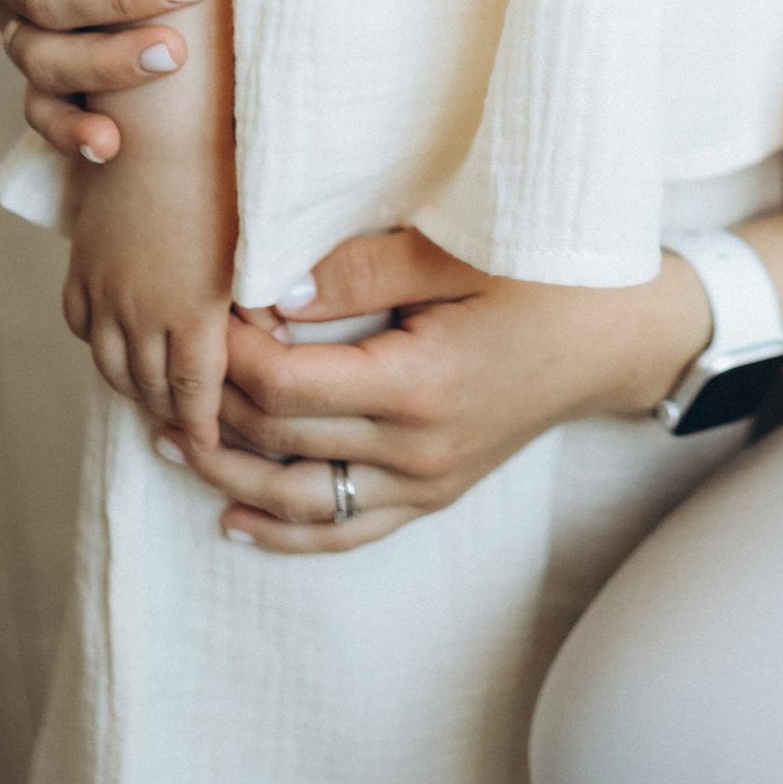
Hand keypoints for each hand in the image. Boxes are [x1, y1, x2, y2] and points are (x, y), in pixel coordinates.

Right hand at [62, 111, 237, 438]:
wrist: (162, 120)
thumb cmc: (228, 173)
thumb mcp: (259, 243)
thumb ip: (262, 301)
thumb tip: (275, 343)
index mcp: (192, 311)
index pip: (194, 393)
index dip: (203, 427)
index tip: (214, 447)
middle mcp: (140, 310)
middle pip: (150, 386)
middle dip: (170, 415)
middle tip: (188, 432)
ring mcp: (105, 288)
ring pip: (110, 362)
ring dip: (133, 387)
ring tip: (154, 402)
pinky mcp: (84, 263)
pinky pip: (79, 323)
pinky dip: (99, 347)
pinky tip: (116, 350)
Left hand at [166, 199, 782, 552]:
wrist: (628, 336)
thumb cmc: (551, 276)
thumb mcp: (458, 252)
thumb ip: (358, 265)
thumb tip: (263, 281)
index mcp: (418, 387)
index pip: (280, 381)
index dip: (220, 347)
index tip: (190, 303)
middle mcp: (416, 451)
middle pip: (274, 438)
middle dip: (204, 402)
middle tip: (154, 361)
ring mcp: (427, 482)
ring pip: (297, 498)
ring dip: (225, 471)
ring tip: (166, 437)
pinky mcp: (435, 493)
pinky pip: (347, 530)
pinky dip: (285, 531)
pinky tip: (235, 517)